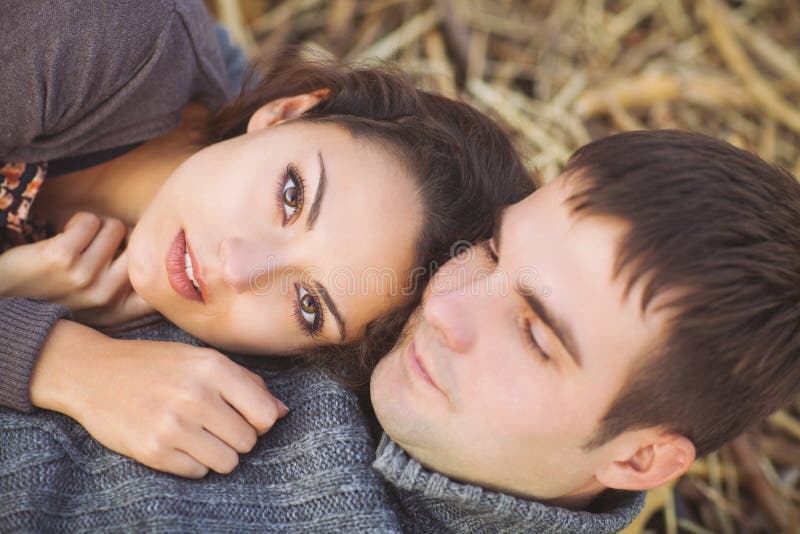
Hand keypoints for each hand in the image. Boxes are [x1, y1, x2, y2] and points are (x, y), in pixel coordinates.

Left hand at [0, 211, 153, 325]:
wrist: (3, 294)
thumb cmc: (54, 291)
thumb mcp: (95, 304)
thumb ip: (129, 291)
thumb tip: (166, 257)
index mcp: (117, 310)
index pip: (160, 286)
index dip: (162, 264)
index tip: (152, 256)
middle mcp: (105, 298)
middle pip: (141, 247)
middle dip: (124, 237)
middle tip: (102, 243)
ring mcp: (84, 279)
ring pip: (116, 227)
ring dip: (99, 225)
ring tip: (81, 240)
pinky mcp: (62, 257)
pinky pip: (90, 220)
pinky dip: (78, 220)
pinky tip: (66, 233)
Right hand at [31, 320, 288, 477]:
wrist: (92, 372)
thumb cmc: (155, 364)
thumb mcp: (202, 359)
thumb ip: (246, 383)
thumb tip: (283, 411)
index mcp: (213, 367)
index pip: (265, 415)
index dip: (259, 420)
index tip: (242, 415)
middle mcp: (196, 395)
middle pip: (248, 441)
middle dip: (237, 437)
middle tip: (214, 425)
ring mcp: (173, 425)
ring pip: (228, 462)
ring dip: (218, 453)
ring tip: (198, 435)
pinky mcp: (153, 451)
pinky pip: (198, 472)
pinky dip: (192, 462)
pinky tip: (176, 442)